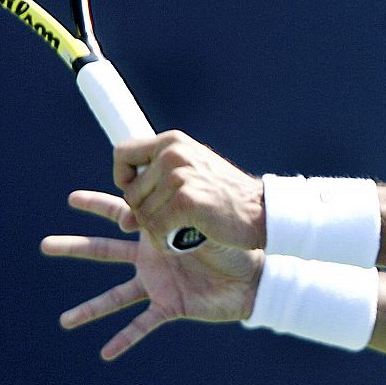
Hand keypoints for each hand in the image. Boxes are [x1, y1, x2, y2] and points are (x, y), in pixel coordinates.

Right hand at [43, 190, 263, 359]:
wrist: (254, 275)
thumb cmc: (233, 243)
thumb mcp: (204, 220)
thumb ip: (181, 212)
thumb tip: (159, 202)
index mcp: (157, 233)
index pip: (121, 215)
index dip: (97, 205)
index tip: (72, 198)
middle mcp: (149, 258)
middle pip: (104, 252)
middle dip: (74, 248)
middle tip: (44, 244)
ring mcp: (156, 284)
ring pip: (115, 297)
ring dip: (89, 310)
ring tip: (64, 321)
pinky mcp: (169, 306)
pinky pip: (142, 325)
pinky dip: (124, 338)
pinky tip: (105, 352)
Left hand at [113, 130, 266, 250]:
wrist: (263, 212)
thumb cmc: (226, 199)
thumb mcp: (192, 177)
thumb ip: (158, 189)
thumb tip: (123, 220)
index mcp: (172, 142)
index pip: (122, 153)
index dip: (124, 177)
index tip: (142, 193)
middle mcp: (173, 154)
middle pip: (130, 193)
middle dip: (145, 213)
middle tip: (173, 220)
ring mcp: (179, 177)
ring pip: (141, 214)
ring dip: (158, 231)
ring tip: (183, 230)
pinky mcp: (185, 201)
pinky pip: (155, 229)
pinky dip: (164, 242)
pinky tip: (183, 242)